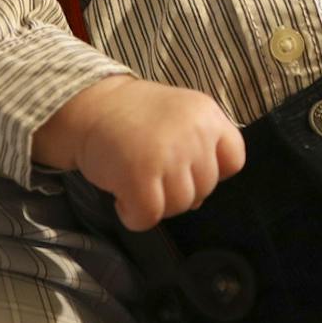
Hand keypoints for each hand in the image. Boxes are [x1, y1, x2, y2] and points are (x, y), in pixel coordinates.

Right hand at [53, 76, 244, 229]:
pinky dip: (134, 216)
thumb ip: (199, 147)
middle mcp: (194, 133)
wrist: (87, 106)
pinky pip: (149, 217)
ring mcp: (169, 155)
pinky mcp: (141, 176)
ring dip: (156, 203)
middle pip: (205, 189)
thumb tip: (199, 199)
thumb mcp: (179, 115)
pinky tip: (122, 196)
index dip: (211, 172)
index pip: (234, 160)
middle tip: (150, 171)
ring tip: (135, 179)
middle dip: (177, 189)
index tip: (184, 167)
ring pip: (180, 206)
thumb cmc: (132, 117)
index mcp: (207, 114)